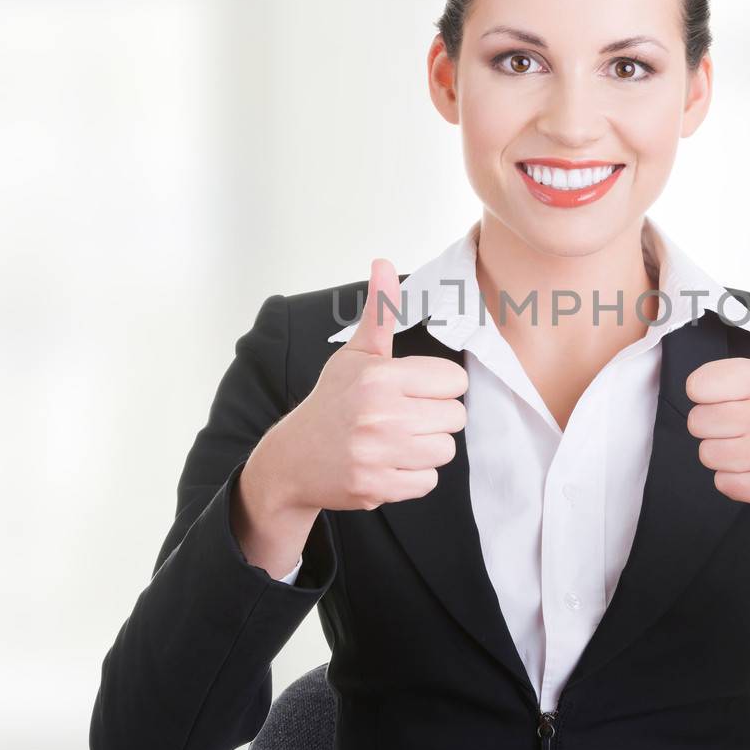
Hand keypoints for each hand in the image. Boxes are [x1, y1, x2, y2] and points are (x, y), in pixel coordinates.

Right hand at [242, 258, 469, 518]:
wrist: (293, 459)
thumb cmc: (332, 403)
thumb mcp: (355, 356)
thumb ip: (379, 313)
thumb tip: (383, 263)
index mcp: (380, 377)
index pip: (454, 380)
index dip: (440, 386)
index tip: (417, 391)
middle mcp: (380, 414)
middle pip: (456, 417)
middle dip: (436, 418)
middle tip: (406, 417)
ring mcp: (378, 453)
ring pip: (445, 451)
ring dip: (427, 448)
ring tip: (397, 440)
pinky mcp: (377, 486)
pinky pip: (427, 482)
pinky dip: (413, 476)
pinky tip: (389, 463)